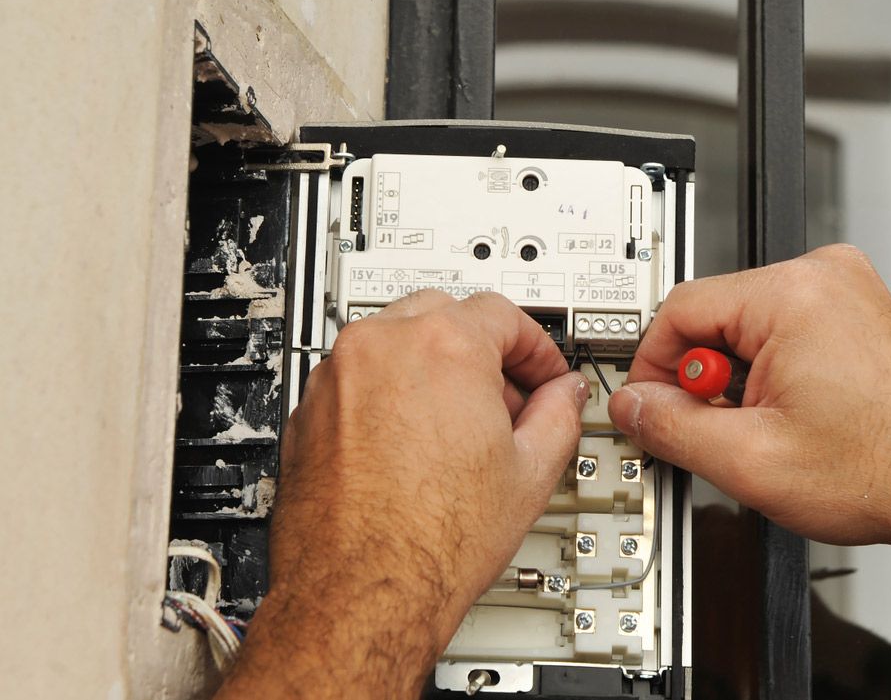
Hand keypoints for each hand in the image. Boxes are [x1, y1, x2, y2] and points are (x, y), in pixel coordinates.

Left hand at [216, 290, 586, 698]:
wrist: (358, 594)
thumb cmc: (431, 543)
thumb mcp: (529, 474)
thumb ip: (559, 415)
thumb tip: (565, 396)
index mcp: (442, 346)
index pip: (501, 314)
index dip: (535, 348)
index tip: (543, 376)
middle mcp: (381, 347)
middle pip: (442, 314)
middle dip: (479, 349)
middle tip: (503, 396)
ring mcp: (336, 375)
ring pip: (393, 342)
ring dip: (429, 367)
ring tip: (454, 425)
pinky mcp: (307, 408)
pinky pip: (355, 378)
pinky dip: (385, 393)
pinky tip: (407, 443)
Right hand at [608, 244, 890, 584]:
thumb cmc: (890, 470)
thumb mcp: (751, 460)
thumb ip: (671, 428)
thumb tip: (632, 406)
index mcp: (793, 294)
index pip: (679, 309)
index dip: (653, 366)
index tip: (651, 406)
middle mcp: (822, 276)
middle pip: (712, 317)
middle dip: (703, 379)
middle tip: (721, 430)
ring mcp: (844, 289)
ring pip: (744, 327)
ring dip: (736, 379)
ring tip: (768, 427)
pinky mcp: (855, 309)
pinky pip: (780, 329)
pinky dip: (769, 372)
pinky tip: (790, 413)